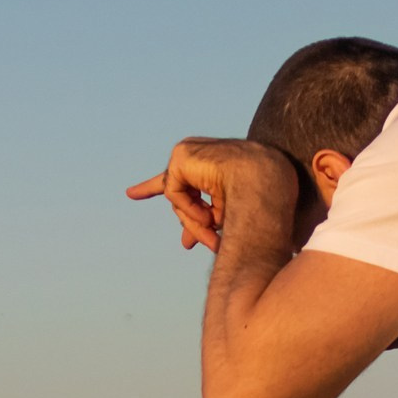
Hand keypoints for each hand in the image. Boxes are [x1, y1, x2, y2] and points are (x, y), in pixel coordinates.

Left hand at [126, 137, 299, 254]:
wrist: (267, 179)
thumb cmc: (256, 197)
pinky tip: (207, 213)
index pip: (175, 178)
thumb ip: (203, 224)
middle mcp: (194, 155)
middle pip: (177, 196)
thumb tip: (184, 244)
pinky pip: (173, 193)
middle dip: (188, 221)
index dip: (150, 187)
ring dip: (194, 220)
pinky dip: (189, 208)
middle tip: (191, 245)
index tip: (131, 194)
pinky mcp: (180, 156)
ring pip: (176, 198)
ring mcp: (186, 152)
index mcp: (206, 166)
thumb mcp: (223, 214)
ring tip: (212, 229)